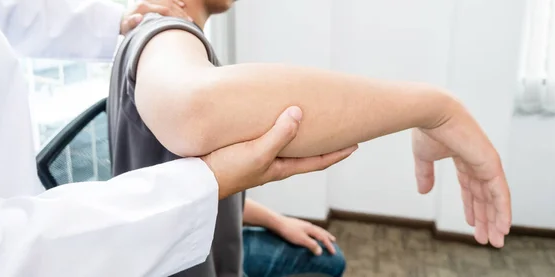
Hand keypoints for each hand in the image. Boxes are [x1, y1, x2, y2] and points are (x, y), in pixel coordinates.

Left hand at [120, 0, 191, 34]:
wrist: (119, 20)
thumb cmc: (124, 26)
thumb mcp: (125, 26)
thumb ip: (132, 22)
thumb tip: (139, 17)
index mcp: (143, 6)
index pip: (164, 9)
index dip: (175, 16)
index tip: (183, 23)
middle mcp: (148, 1)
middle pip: (169, 5)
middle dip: (180, 13)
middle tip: (190, 22)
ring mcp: (150, 1)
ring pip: (169, 2)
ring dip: (180, 9)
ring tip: (189, 18)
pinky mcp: (152, 2)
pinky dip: (175, 2)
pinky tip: (183, 6)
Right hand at [201, 106, 358, 198]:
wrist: (198, 179)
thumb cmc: (228, 170)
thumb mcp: (258, 153)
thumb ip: (279, 134)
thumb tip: (299, 113)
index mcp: (281, 168)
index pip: (317, 162)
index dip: (338, 154)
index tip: (356, 145)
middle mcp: (273, 164)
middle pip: (306, 153)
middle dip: (323, 143)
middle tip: (338, 130)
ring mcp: (258, 158)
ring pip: (287, 145)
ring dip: (301, 134)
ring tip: (310, 120)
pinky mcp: (244, 151)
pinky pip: (269, 137)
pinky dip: (278, 128)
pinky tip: (273, 118)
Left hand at [274, 216, 336, 255]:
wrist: (277, 222)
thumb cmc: (289, 231)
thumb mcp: (301, 239)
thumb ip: (311, 245)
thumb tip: (320, 252)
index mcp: (311, 229)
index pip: (323, 238)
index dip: (329, 246)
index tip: (334, 253)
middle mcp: (309, 225)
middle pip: (321, 231)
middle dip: (328, 236)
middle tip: (333, 240)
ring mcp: (303, 224)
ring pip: (315, 229)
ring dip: (321, 233)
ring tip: (323, 236)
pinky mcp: (297, 225)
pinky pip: (310, 229)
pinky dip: (314, 232)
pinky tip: (309, 233)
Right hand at [412, 102, 510, 247]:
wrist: (432, 112)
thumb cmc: (426, 129)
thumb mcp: (423, 157)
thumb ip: (425, 174)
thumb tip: (423, 192)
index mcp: (463, 158)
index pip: (470, 188)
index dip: (471, 207)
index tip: (471, 224)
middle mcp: (477, 162)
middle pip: (484, 196)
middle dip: (485, 218)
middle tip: (486, 239)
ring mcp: (486, 163)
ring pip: (494, 198)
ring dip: (495, 220)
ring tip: (495, 239)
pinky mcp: (491, 164)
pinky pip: (500, 192)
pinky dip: (503, 210)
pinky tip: (503, 226)